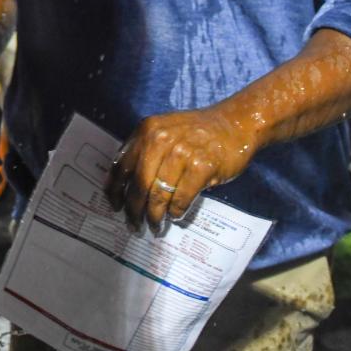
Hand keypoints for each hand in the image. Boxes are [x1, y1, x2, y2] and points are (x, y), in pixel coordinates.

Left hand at [104, 106, 257, 230]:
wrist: (235, 123)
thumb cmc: (197, 132)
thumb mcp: (164, 131)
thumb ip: (145, 151)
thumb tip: (126, 187)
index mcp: (146, 130)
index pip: (121, 165)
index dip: (114, 190)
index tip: (115, 207)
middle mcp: (160, 139)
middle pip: (138, 184)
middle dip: (134, 210)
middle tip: (134, 225)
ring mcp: (181, 152)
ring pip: (158, 194)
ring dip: (155, 216)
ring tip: (155, 226)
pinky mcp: (201, 166)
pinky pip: (181, 198)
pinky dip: (176, 211)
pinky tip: (175, 216)